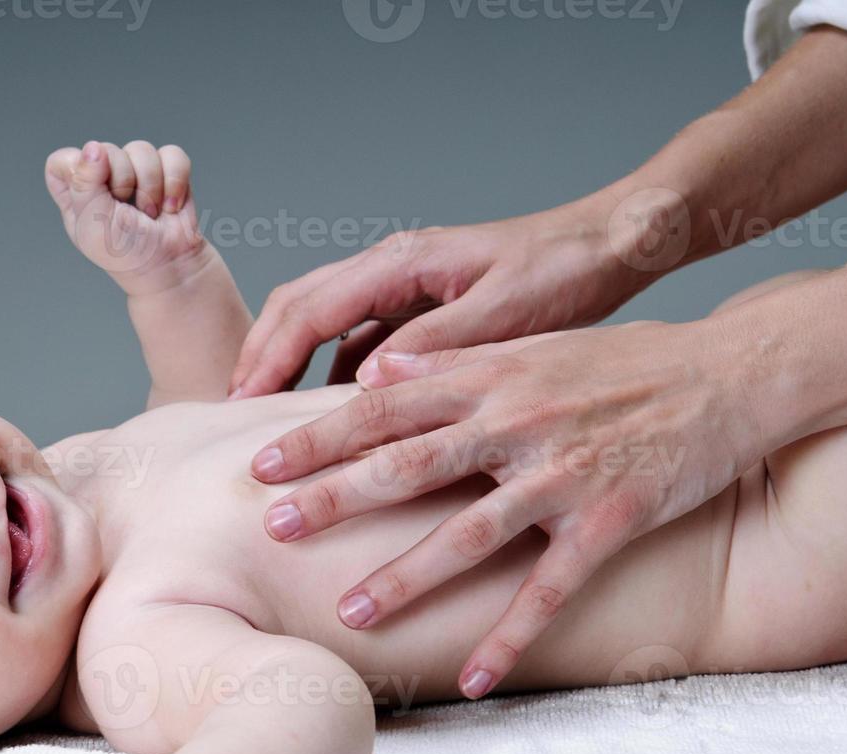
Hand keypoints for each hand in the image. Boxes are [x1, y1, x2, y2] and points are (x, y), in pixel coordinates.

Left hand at [45, 140, 207, 296]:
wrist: (171, 267)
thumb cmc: (126, 254)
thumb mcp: (94, 225)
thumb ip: (85, 184)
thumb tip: (93, 147)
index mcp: (75, 195)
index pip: (62, 161)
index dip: (77, 170)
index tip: (93, 194)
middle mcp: (102, 179)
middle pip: (106, 149)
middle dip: (123, 181)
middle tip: (128, 212)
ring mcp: (135, 172)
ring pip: (141, 149)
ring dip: (151, 185)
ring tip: (151, 213)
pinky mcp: (166, 170)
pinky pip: (172, 155)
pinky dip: (176, 181)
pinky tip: (171, 206)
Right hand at [228, 195, 651, 397]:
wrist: (612, 245)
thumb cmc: (565, 271)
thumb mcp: (502, 312)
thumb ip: (433, 345)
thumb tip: (364, 383)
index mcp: (402, 262)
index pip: (309, 308)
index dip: (269, 357)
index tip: (241, 405)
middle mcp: (392, 267)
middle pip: (299, 308)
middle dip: (261, 357)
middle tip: (234, 412)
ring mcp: (404, 285)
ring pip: (323, 322)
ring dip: (291, 364)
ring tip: (270, 416)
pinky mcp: (422, 306)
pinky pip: (359, 337)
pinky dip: (333, 369)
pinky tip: (335, 409)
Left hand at [249, 319, 763, 698]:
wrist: (727, 373)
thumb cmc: (619, 362)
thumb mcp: (529, 345)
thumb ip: (452, 362)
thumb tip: (378, 366)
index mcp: (488, 380)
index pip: (384, 408)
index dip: (319, 437)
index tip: (261, 465)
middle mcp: (515, 422)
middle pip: (409, 464)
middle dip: (336, 497)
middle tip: (274, 528)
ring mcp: (562, 473)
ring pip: (470, 532)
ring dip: (406, 576)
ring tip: (349, 615)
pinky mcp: (609, 519)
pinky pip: (552, 587)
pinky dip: (511, 635)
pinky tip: (472, 678)